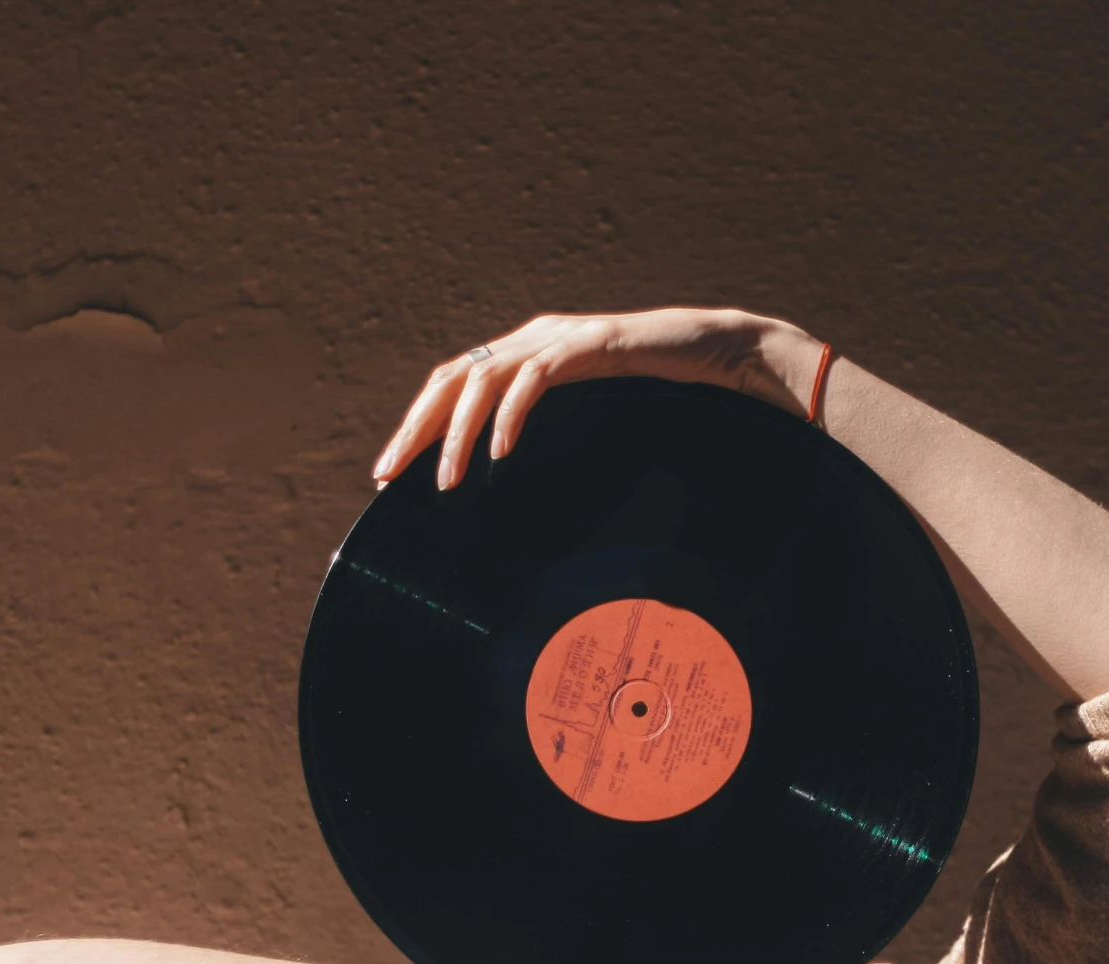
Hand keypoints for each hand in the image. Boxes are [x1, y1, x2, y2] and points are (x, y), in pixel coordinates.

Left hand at [371, 308, 830, 490]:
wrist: (720, 350)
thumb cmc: (659, 390)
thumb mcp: (592, 415)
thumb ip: (553, 433)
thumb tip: (513, 481)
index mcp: (525, 353)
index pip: (452, 384)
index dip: (416, 425)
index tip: (390, 472)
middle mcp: (532, 337)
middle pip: (451, 376)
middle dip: (415, 428)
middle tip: (388, 475)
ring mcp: (560, 337)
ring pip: (484, 377)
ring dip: (458, 432)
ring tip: (446, 480)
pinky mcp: (591, 343)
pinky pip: (536, 378)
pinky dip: (511, 413)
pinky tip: (500, 451)